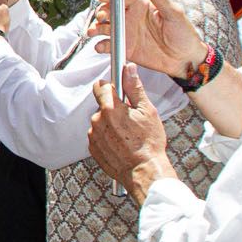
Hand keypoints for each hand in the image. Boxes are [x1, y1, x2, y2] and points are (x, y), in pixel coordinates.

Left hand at [89, 65, 173, 202]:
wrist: (144, 171)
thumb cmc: (149, 143)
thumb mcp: (147, 111)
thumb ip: (134, 88)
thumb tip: (129, 69)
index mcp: (110, 108)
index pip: (101, 87)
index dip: (112, 88)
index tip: (118, 92)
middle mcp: (98, 120)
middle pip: (102, 105)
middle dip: (114, 109)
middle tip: (130, 119)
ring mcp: (93, 135)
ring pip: (100, 121)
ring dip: (110, 124)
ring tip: (127, 135)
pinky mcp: (93, 147)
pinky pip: (98, 136)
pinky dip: (107, 137)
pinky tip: (121, 143)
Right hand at [90, 0, 206, 78]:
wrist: (186, 60)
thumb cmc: (184, 34)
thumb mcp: (174, 13)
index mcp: (141, 6)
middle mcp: (130, 18)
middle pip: (108, 10)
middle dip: (100, 12)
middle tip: (102, 17)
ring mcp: (126, 33)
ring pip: (103, 27)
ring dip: (95, 28)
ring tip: (93, 31)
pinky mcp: (125, 48)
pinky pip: (108, 45)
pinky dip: (100, 45)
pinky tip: (101, 46)